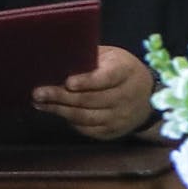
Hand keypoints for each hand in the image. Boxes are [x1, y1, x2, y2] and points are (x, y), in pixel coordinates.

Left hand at [32, 45, 155, 139]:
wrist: (148, 98)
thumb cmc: (121, 70)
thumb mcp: (112, 57)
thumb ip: (90, 58)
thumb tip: (58, 60)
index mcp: (126, 72)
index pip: (107, 78)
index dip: (87, 81)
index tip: (68, 82)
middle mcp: (126, 96)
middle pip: (91, 99)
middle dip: (62, 97)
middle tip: (38, 93)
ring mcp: (120, 116)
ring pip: (86, 117)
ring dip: (60, 110)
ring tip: (40, 103)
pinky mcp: (113, 131)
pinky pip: (87, 129)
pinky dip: (70, 121)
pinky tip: (56, 112)